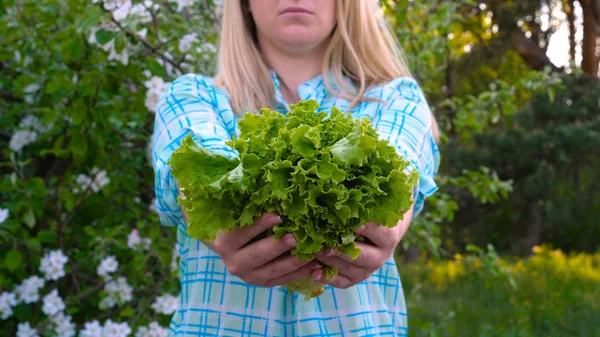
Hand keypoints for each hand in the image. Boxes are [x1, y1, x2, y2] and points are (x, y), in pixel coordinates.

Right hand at [202, 213, 321, 287]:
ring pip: (273, 270)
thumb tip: (274, 187)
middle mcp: (233, 262)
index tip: (277, 215)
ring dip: (293, 262)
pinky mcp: (262, 283)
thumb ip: (252, 203)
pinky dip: (300, 273)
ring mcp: (248, 276)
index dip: (259, 224)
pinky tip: (315, 265)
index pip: (241, 233)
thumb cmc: (240, 220)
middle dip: (278, 246)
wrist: (233, 246)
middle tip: (296, 237)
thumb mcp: (240, 212)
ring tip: (310, 252)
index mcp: (224, 242)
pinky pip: (283, 280)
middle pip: (257, 254)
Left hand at [312, 209, 412, 288]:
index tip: (353, 223)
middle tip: (322, 241)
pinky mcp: (355, 279)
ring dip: (328, 260)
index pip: (379, 233)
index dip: (366, 228)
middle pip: (360, 255)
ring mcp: (368, 270)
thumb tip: (343, 185)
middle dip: (340, 248)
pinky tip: (313, 270)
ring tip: (311, 251)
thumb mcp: (373, 206)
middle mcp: (381, 256)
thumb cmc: (372, 213)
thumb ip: (362, 201)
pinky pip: (341, 282)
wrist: (381, 233)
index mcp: (388, 236)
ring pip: (347, 268)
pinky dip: (327, 278)